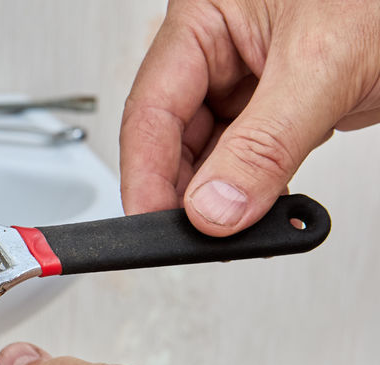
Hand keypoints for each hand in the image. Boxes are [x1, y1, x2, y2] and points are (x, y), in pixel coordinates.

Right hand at [120, 0, 379, 234]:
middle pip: (173, 136)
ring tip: (243, 222)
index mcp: (206, 16)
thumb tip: (214, 208)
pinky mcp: (284, 103)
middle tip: (200, 237)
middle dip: (186, 191)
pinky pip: (252, 156)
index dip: (146, 174)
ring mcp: (252, 76)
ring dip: (225, 194)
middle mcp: (221, 46)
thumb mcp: (324, 66)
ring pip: (212, 153)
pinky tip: (268, 205)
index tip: (152, 226)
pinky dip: (258, 188)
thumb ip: (263, 144)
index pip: (151, 109)